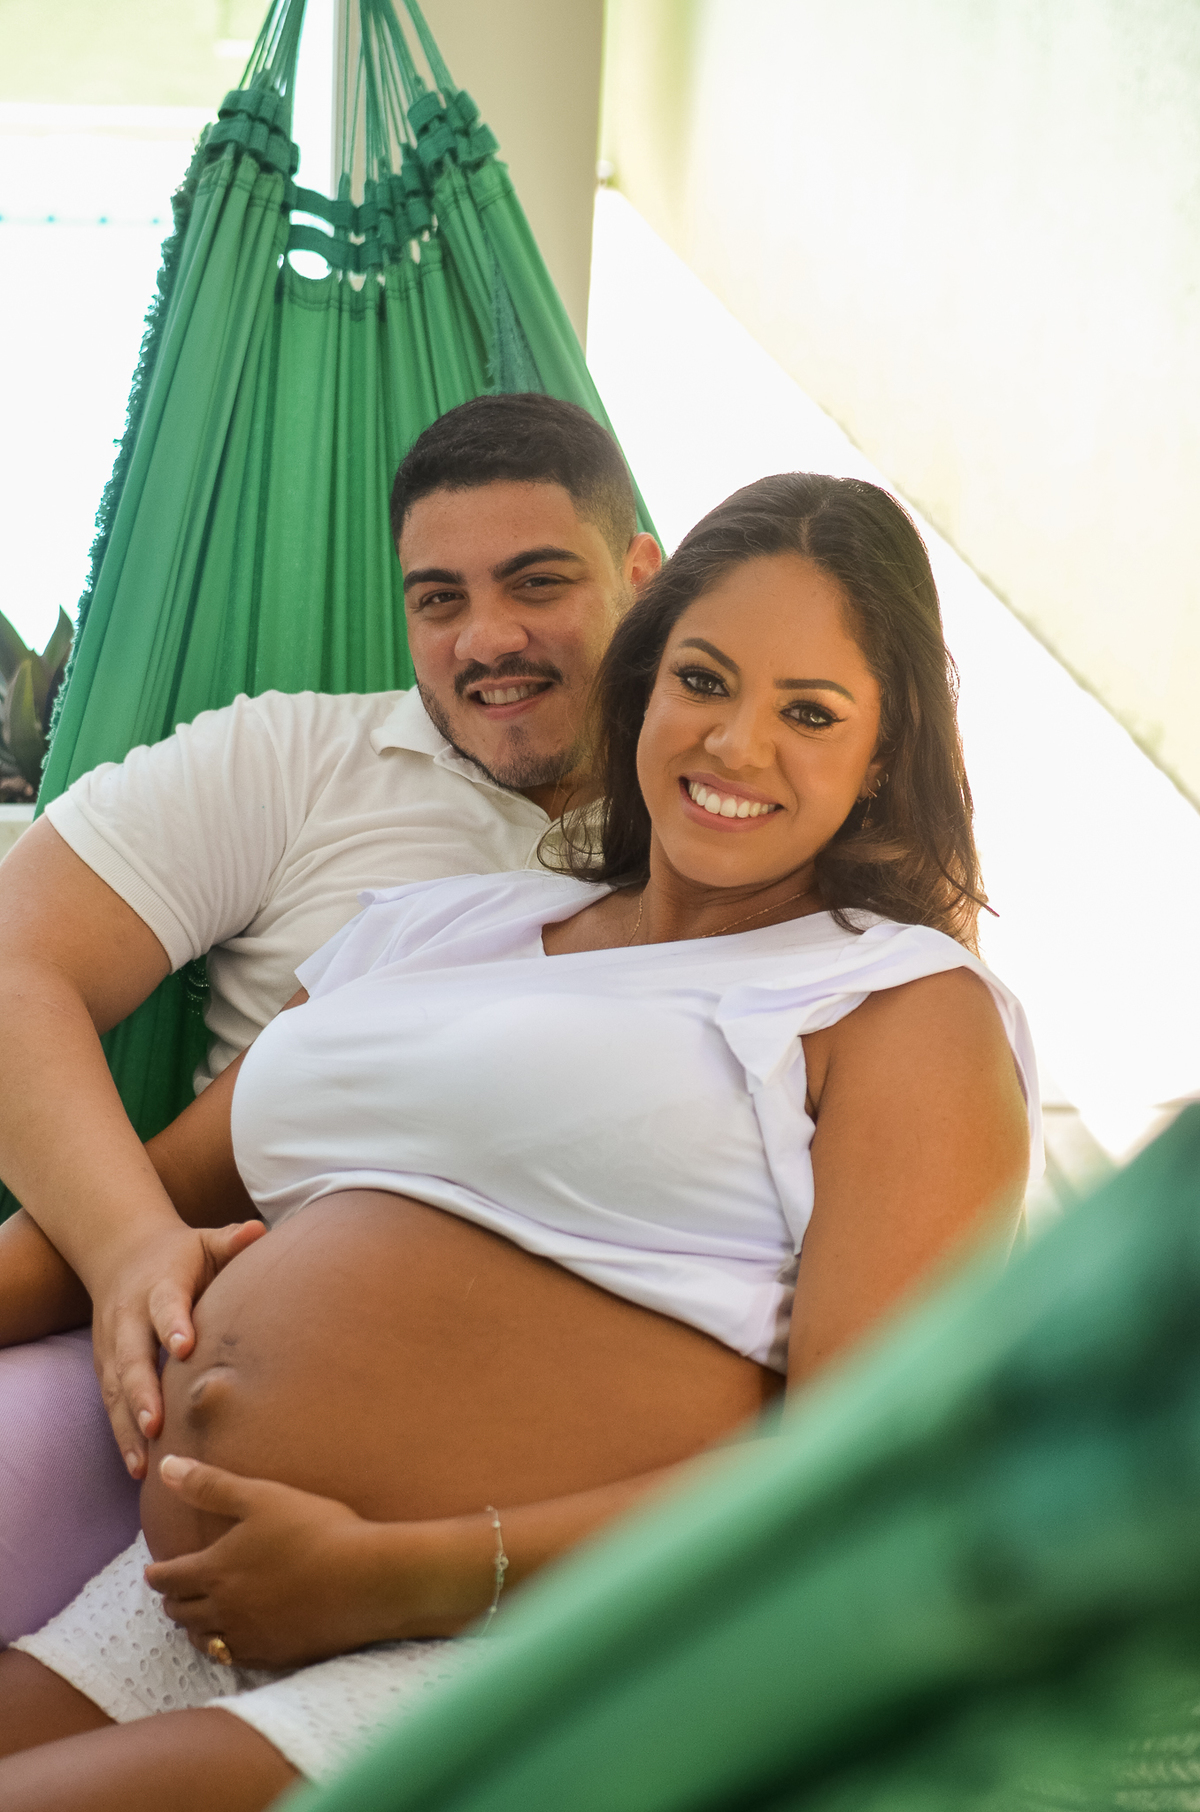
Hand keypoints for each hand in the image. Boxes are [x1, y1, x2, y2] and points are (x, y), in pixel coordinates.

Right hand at [90, 1219, 267, 1477]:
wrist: (120, 1251)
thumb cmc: (182, 1254)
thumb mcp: (205, 1242)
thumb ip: (231, 1241)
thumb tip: (258, 1231)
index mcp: (159, 1285)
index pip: (165, 1304)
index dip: (173, 1324)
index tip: (185, 1347)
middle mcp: (129, 1317)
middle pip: (132, 1356)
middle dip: (143, 1392)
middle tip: (157, 1424)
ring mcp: (113, 1345)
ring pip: (116, 1389)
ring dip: (128, 1425)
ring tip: (144, 1463)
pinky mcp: (106, 1366)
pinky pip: (111, 1404)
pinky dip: (122, 1435)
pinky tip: (138, 1466)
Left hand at [144, 1456, 404, 1667]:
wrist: (364, 1579)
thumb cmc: (314, 1529)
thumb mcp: (261, 1497)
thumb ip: (210, 1485)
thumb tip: (166, 1465)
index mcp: (215, 1569)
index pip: (169, 1578)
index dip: (157, 1575)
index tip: (153, 1573)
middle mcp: (223, 1609)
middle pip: (181, 1612)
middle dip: (173, 1600)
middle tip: (174, 1593)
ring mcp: (248, 1637)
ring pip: (204, 1640)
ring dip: (194, 1628)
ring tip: (197, 1620)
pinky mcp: (274, 1655)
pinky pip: (234, 1658)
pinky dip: (224, 1648)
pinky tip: (233, 1641)